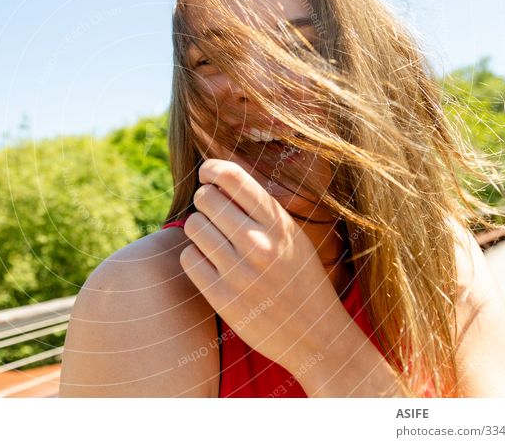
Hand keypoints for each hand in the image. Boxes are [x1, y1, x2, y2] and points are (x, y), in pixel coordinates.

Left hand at [179, 156, 354, 372]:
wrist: (316, 336)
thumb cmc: (300, 279)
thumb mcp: (292, 237)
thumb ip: (261, 209)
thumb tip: (220, 177)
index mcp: (279, 223)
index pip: (233, 177)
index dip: (211, 169)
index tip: (206, 173)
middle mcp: (258, 243)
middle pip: (206, 198)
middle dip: (205, 201)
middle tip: (213, 214)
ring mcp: (239, 271)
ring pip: (193, 225)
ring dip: (198, 229)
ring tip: (213, 241)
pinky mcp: (222, 297)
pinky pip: (189, 258)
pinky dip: (194, 257)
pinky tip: (210, 264)